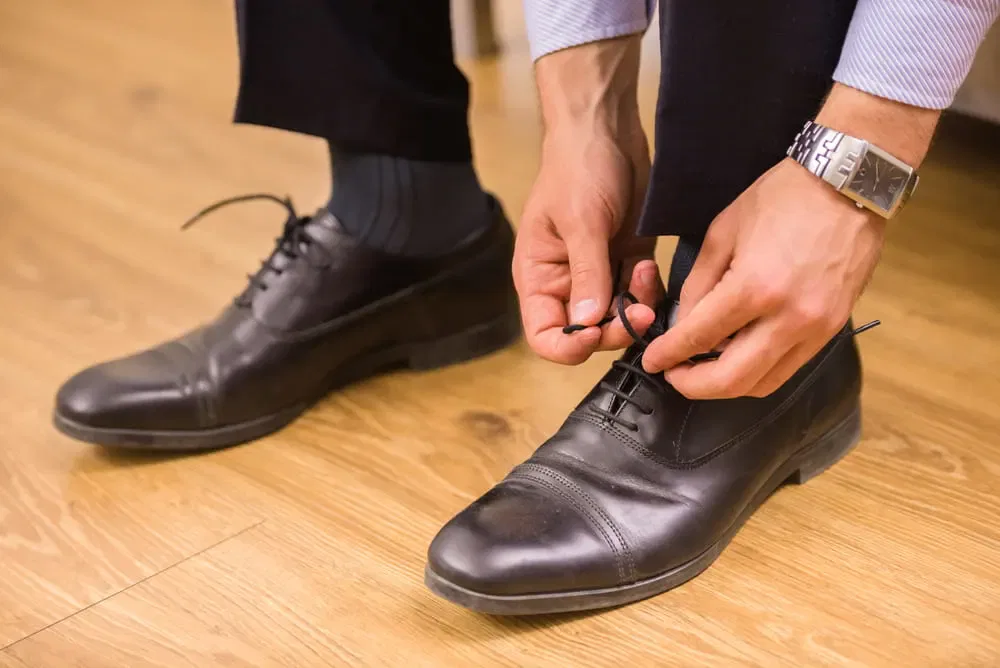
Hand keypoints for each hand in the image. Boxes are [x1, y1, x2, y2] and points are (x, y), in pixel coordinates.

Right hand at [515, 36, 662, 364]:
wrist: (606, 128)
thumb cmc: (578, 168)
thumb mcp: (580, 222)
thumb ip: (587, 275)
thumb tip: (587, 325)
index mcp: (540, 278)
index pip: (545, 335)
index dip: (570, 346)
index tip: (597, 334)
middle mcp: (568, 284)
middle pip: (589, 334)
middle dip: (615, 327)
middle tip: (640, 311)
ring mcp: (600, 274)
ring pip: (620, 318)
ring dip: (637, 307)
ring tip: (643, 273)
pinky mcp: (628, 261)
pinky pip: (642, 296)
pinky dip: (650, 292)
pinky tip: (648, 265)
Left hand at [641, 158, 884, 397]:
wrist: (849, 183)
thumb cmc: (783, 198)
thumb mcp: (723, 232)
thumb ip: (698, 284)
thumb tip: (684, 324)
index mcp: (754, 288)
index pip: (699, 338)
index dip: (668, 355)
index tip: (651, 361)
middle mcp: (788, 318)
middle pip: (731, 380)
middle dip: (692, 385)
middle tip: (673, 374)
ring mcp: (816, 329)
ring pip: (762, 384)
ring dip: (725, 386)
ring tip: (702, 370)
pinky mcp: (833, 330)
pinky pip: (788, 369)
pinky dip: (757, 373)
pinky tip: (738, 357)